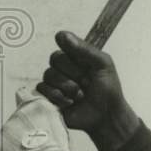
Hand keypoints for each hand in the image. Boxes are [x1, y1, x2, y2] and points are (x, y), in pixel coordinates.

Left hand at [0, 86, 74, 150]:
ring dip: (14, 143)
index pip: (23, 93)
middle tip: (32, 145)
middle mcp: (19, 112)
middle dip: (21, 131)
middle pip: (16, 120)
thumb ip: (46, 119)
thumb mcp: (59, 127)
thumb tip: (41, 121)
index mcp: (37, 106)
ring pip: (8, 135)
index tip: (22, 104)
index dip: (22, 100)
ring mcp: (6, 127)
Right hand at [36, 31, 138, 150]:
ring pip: (49, 75)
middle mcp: (64, 66)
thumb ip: (85, 49)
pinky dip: (58, 97)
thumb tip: (62, 35)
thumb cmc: (107, 89)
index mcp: (77, 55)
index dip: (71, 51)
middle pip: (55, 59)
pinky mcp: (48, 96)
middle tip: (87, 83)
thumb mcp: (103, 65)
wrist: (105, 115)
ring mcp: (55, 81)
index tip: (83, 61)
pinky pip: (42, 89)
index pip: (63, 41)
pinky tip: (70, 103)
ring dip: (68, 87)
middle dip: (74, 73)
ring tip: (80, 95)